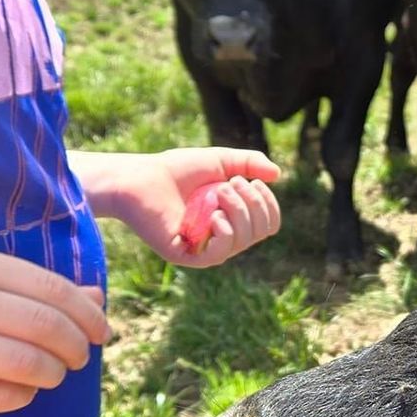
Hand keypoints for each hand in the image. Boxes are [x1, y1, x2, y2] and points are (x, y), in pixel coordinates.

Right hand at [0, 247, 108, 416]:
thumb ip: (29, 288)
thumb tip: (95, 299)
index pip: (49, 289)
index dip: (85, 314)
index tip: (100, 331)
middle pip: (44, 327)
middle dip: (75, 347)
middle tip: (79, 357)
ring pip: (27, 365)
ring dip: (53, 373)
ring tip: (52, 374)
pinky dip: (23, 396)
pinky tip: (20, 390)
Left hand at [116, 147, 281, 267]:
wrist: (140, 178)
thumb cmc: (176, 170)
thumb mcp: (220, 161)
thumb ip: (249, 164)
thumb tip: (277, 175)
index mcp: (232, 219)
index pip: (268, 224)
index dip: (268, 203)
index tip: (251, 181)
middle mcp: (221, 238)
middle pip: (262, 231)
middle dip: (253, 203)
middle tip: (229, 184)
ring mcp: (204, 249)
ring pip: (245, 240)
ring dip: (239, 210)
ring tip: (217, 192)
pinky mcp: (187, 256)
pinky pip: (221, 253)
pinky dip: (226, 232)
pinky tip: (216, 216)